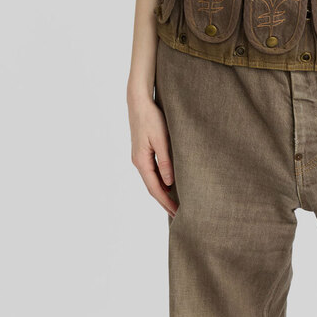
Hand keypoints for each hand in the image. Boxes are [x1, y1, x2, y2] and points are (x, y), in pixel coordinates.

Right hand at [129, 94, 177, 216]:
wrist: (139, 102)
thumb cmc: (152, 118)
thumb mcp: (161, 139)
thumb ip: (166, 161)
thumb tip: (170, 182)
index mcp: (141, 161)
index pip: (155, 188)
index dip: (166, 202)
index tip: (177, 213)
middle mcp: (138, 162)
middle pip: (152, 188)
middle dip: (164, 202)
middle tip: (178, 215)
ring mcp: (139, 157)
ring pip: (152, 180)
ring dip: (163, 193)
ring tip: (175, 204)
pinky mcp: (143, 152)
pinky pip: (152, 172)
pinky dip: (160, 182)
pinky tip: (169, 184)